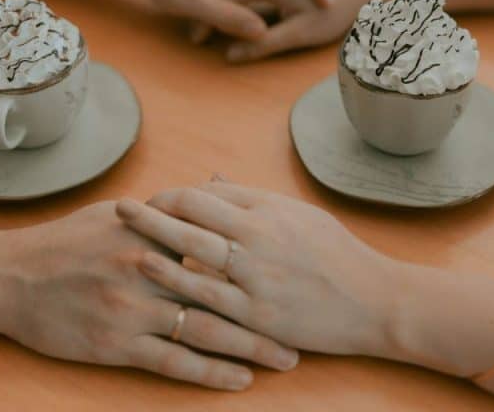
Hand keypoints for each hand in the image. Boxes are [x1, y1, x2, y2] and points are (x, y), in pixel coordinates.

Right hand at [0, 201, 298, 389]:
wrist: (9, 276)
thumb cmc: (64, 243)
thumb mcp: (112, 216)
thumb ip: (161, 212)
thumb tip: (201, 199)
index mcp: (152, 232)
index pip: (219, 247)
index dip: (260, 264)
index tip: (295, 275)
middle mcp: (147, 266)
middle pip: (224, 292)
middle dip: (269, 312)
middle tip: (307, 327)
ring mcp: (132, 307)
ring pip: (207, 330)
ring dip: (251, 347)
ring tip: (285, 359)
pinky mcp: (116, 343)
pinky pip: (174, 361)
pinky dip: (212, 373)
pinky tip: (239, 380)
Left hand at [114, 184, 394, 355]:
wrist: (375, 301)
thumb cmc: (336, 254)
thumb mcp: (298, 214)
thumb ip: (251, 197)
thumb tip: (210, 179)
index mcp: (268, 211)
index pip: (206, 195)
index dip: (173, 197)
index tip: (153, 201)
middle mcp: (259, 239)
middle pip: (191, 218)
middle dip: (150, 212)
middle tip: (119, 207)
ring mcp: (256, 278)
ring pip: (191, 256)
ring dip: (153, 244)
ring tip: (122, 239)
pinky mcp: (257, 314)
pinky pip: (206, 297)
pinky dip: (174, 282)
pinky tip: (151, 275)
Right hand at [190, 0, 376, 62]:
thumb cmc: (334, 19)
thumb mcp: (298, 35)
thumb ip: (263, 44)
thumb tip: (231, 56)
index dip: (209, 19)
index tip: (195, 41)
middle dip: (207, 13)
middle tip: (192, 38)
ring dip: (219, 5)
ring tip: (200, 30)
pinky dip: (233, 0)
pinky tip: (224, 17)